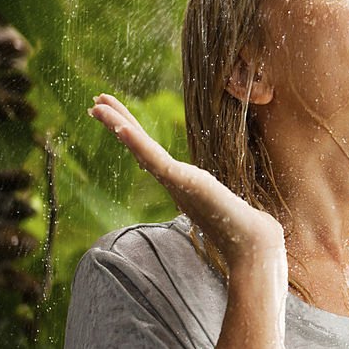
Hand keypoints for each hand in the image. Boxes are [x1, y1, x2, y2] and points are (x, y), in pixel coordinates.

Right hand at [88, 94, 286, 279]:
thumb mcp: (229, 205)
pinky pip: (156, 159)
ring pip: (141, 150)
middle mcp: (174, 183)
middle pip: (140, 147)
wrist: (253, 246)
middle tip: (95, 102)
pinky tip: (121, 126)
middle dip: (118, 123)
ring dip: (119, 125)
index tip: (116, 117)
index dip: (133, 134)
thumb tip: (238, 209)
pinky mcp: (185, 183)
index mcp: (182, 184)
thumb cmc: (246, 230)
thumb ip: (224, 202)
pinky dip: (137, 143)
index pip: (151, 153)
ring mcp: (177, 183)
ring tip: (97, 105)